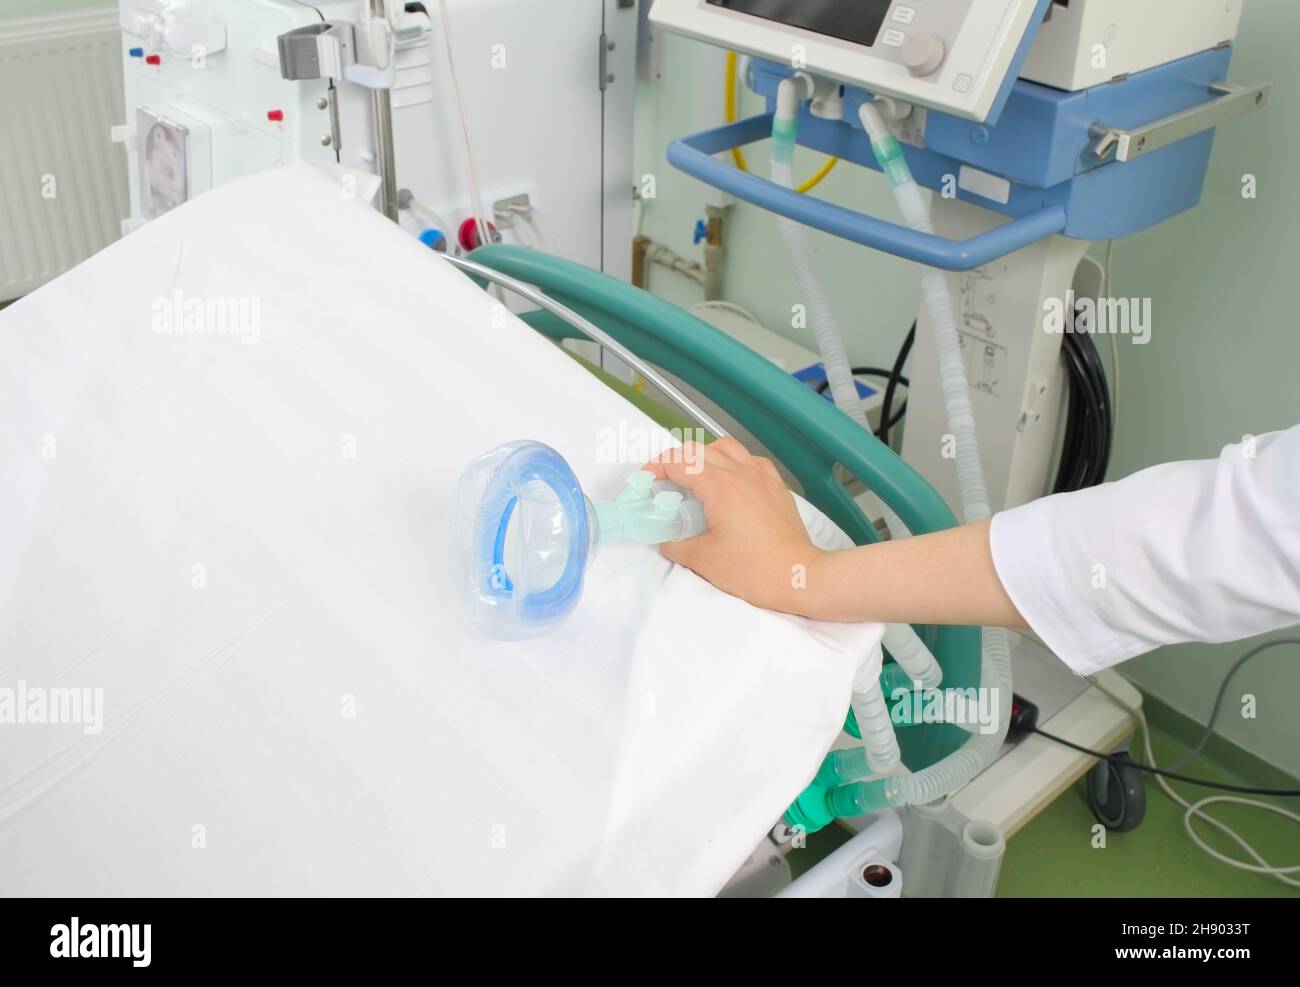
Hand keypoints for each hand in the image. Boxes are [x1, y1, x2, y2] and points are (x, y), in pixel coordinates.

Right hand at [644, 438, 823, 614]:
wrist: (800, 576)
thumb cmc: (754, 570)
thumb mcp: (703, 561)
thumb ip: (676, 545)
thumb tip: (666, 540)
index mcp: (720, 486)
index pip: (679, 461)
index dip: (656, 468)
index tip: (646, 482)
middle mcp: (741, 473)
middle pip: (698, 449)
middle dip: (675, 462)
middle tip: (664, 484)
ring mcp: (762, 477)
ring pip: (726, 447)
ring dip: (704, 456)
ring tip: (696, 479)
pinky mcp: (776, 487)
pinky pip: (750, 460)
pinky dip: (733, 463)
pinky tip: (730, 484)